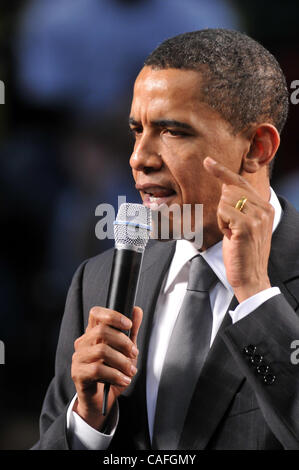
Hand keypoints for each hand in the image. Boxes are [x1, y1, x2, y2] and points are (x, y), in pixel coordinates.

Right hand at [71, 305, 142, 429]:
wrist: (101, 401)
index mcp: (93, 333)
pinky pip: (98, 370)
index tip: (129, 324)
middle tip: (134, 353)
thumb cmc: (112, 373)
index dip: (113, 315)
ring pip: (102, 351)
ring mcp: (78, 358)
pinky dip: (115, 375)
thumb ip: (131, 332)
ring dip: (122, 361)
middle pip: (102, 331)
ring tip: (131, 370)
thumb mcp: (126, 352)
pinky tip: (124, 380)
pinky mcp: (78, 374)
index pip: (96, 314)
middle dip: (123, 342)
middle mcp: (83, 343)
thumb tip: (137, 310)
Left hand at [204, 157, 273, 302]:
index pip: (240, 182)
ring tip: (232, 233)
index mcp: (265, 206)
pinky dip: (221, 224)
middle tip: (230, 228)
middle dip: (222, 208)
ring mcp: (257, 217)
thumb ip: (240, 206)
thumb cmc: (243, 252)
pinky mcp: (247, 226)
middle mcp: (264, 208)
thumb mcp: (244, 225)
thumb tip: (225, 187)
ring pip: (225, 199)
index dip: (222, 171)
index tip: (207, 161)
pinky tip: (230, 237)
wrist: (250, 277)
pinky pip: (223, 211)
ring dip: (222, 218)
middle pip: (229, 189)